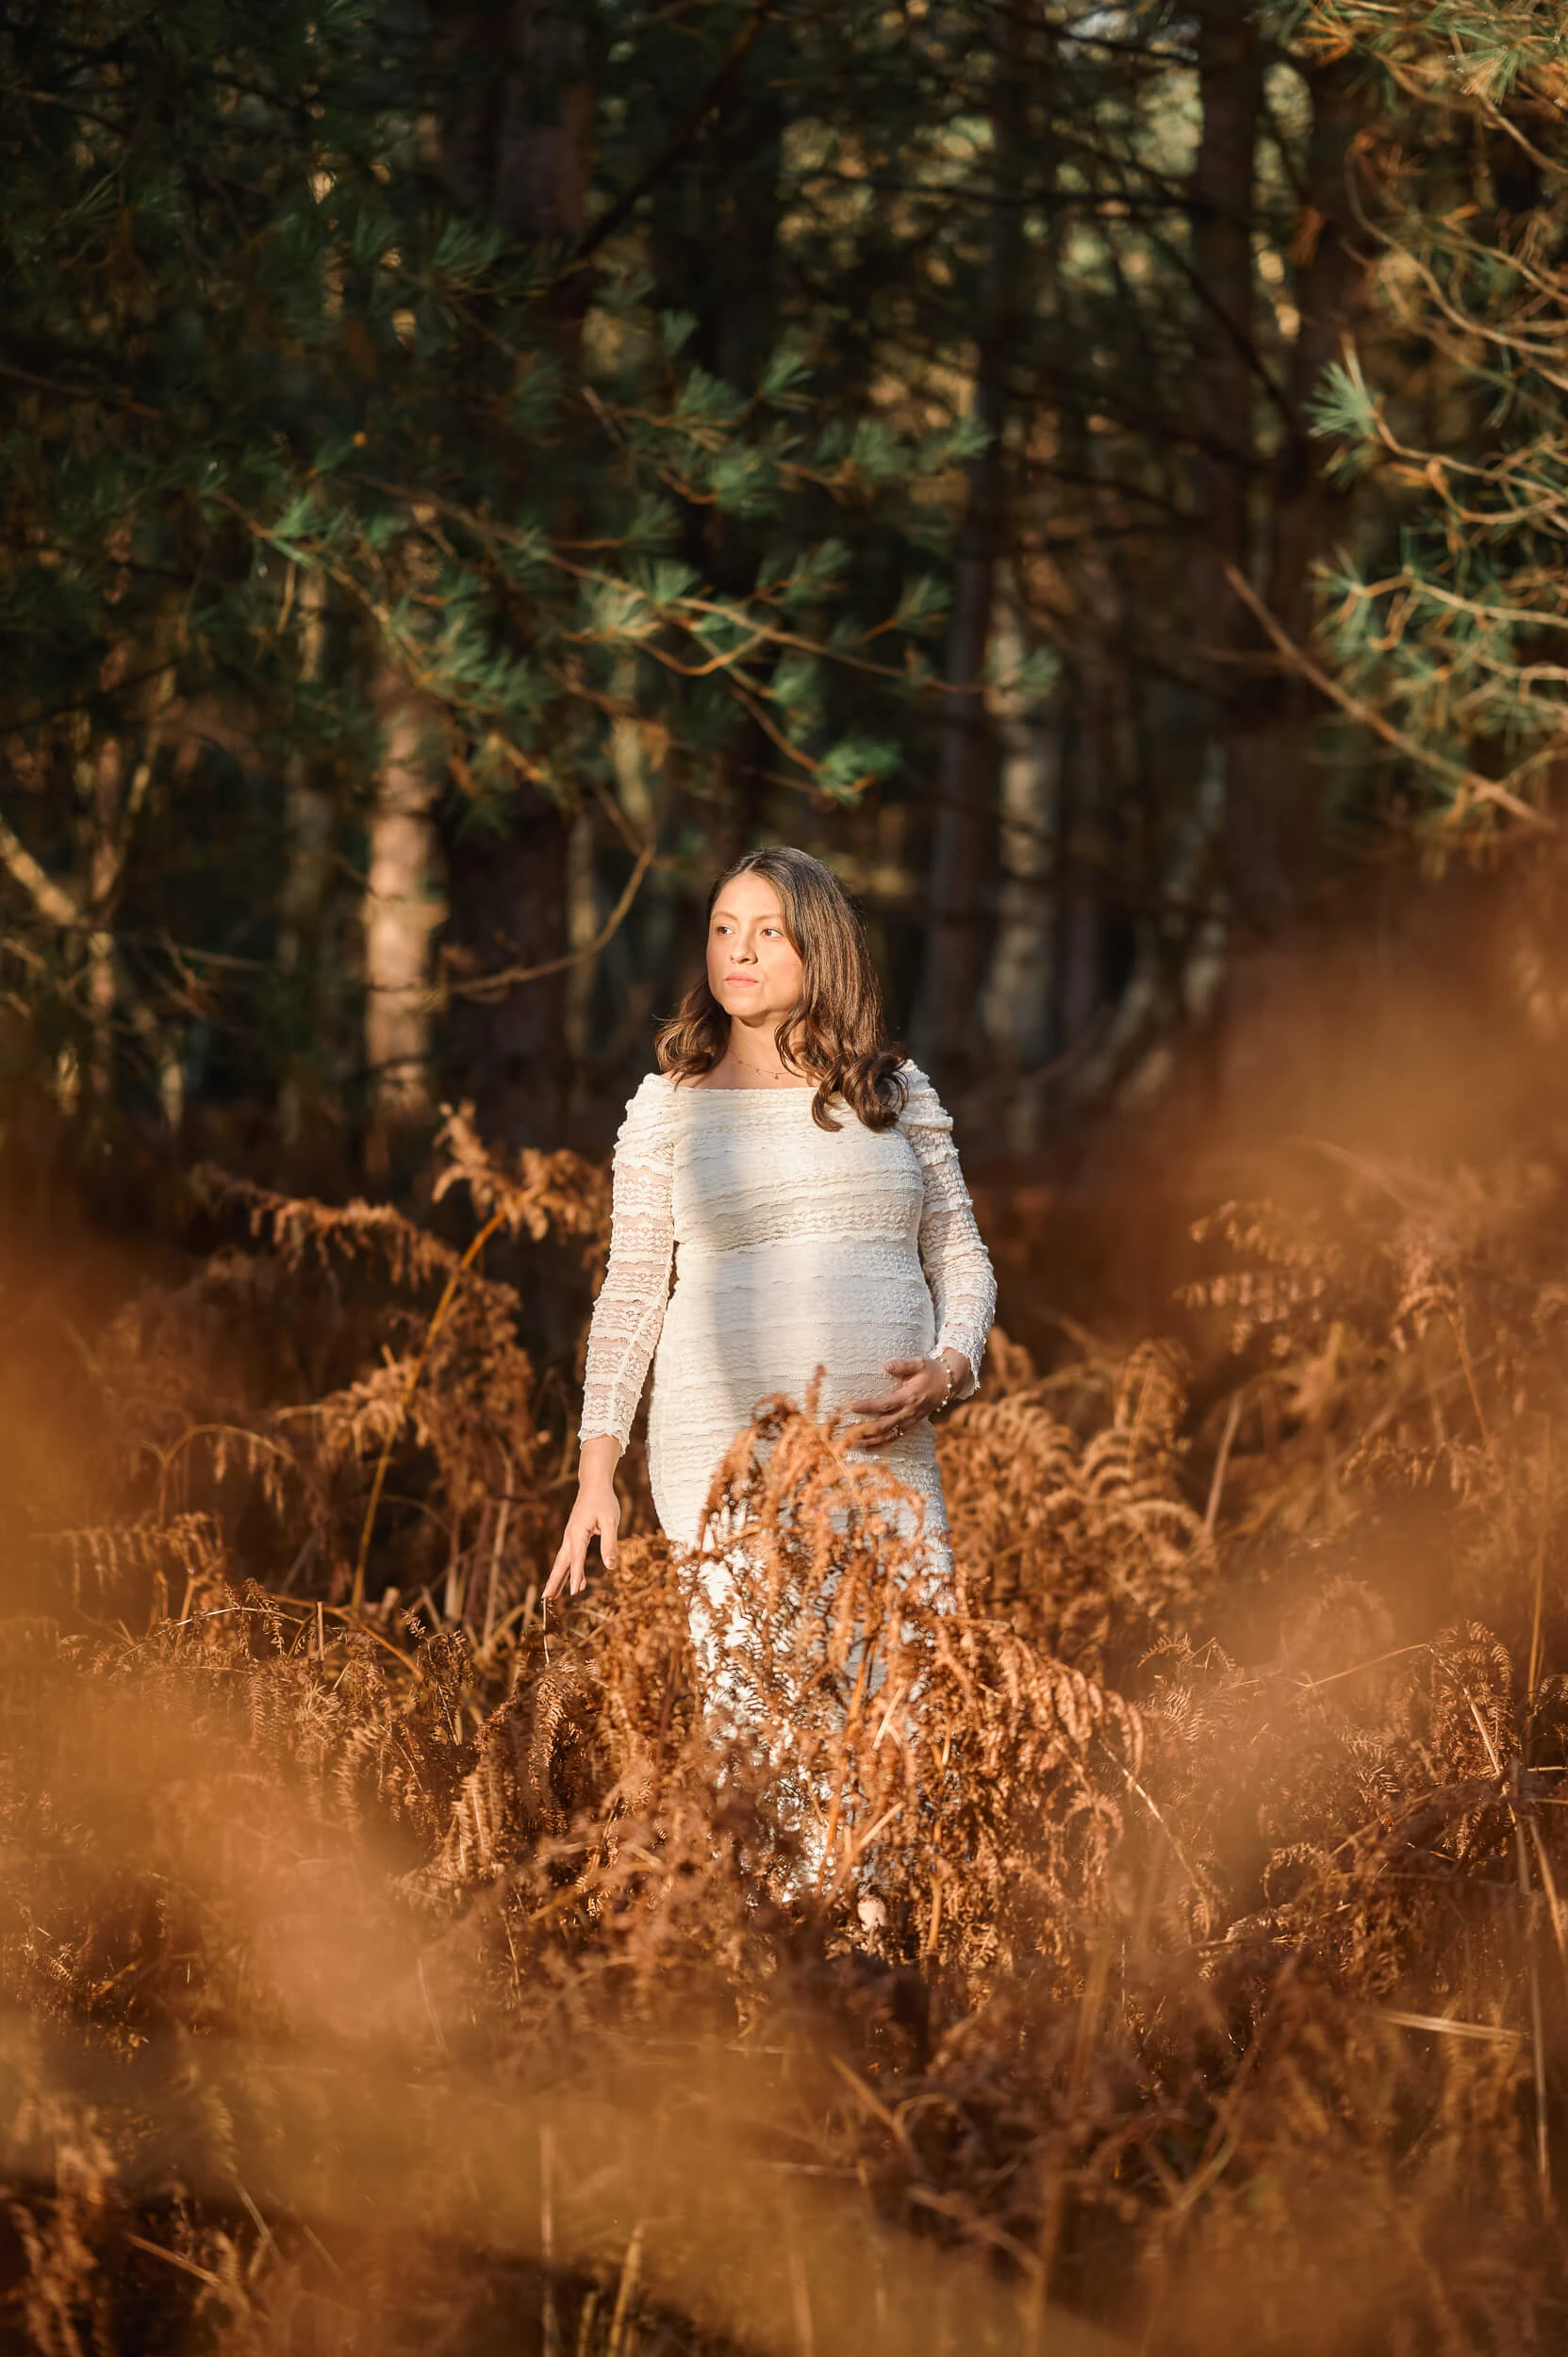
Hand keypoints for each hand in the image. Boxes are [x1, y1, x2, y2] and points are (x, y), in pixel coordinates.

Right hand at [545, 1436, 621, 1598]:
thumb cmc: (604, 1501)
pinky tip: (577, 1582)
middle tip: (546, 1600)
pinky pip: (570, 1557)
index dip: (575, 1576)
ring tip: (552, 1596)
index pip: (576, 1559)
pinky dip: (570, 1570)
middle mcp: (570, 1536)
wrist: (594, 1485)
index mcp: (578, 1533)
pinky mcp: (574, 1537)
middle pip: (560, 1563)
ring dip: (558, 1578)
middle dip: (554, 1582)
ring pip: (562, 1561)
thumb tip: (610, 1566)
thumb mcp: (610, 1521)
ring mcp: (570, 1537)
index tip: (573, 1593)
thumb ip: (610, 1543)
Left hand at [844, 1352, 966, 1449]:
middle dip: (863, 1430)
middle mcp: (908, 1412)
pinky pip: (894, 1438)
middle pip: (883, 1425)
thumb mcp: (919, 1363)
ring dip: (868, 1441)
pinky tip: (866, 1448)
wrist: (948, 1384)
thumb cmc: (930, 1371)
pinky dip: (880, 1445)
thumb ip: (903, 1365)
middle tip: (844, 1431)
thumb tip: (887, 1365)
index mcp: (909, 1397)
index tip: (852, 1406)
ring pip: (887, 1436)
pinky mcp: (910, 1426)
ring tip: (850, 1444)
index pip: (885, 1404)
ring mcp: (909, 1421)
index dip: (869, 1406)